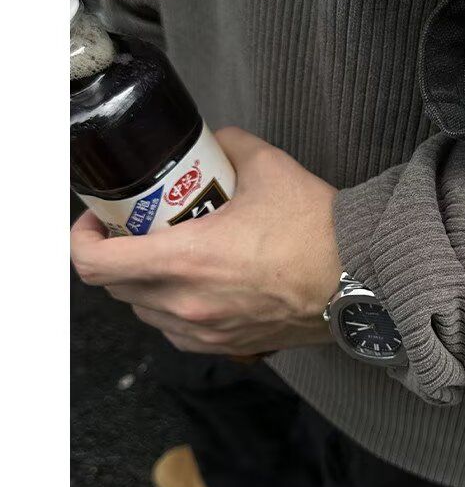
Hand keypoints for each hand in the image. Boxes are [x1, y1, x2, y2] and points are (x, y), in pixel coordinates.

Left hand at [70, 127, 342, 355]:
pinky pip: (176, 331)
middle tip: (134, 229)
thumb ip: (231, 145)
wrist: (361, 281)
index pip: (96, 264)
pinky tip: (195, 285)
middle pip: (115, 288)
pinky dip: (171, 307)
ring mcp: (205, 331)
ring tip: (167, 256)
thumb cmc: (318, 232)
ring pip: (144, 311)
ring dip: (143, 283)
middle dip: (115, 255)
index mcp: (187, 260)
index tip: (95, 220)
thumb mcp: (269, 168)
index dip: (81, 239)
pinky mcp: (227, 345)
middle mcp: (187, 304)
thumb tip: (217, 141)